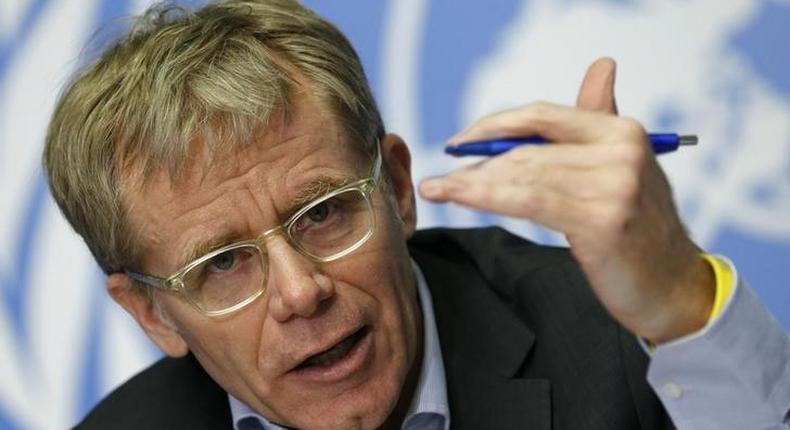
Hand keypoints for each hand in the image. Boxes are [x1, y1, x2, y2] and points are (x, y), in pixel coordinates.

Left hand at [419, 58, 714, 343]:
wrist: (673, 286)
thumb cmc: (640, 228)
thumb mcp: (624, 166)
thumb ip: (601, 120)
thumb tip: (602, 66)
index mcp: (622, 131)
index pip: (543, 115)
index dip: (495, 125)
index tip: (460, 141)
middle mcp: (620, 151)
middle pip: (527, 147)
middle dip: (476, 161)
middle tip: (441, 175)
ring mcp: (613, 186)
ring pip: (522, 175)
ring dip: (471, 183)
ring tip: (437, 189)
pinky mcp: (601, 222)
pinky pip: (527, 202)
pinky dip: (486, 198)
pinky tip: (460, 198)